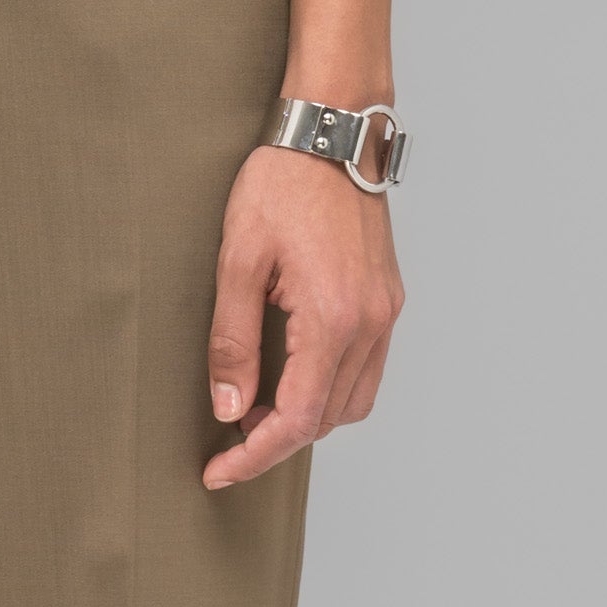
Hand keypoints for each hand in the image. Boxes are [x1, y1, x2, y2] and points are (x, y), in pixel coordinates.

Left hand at [204, 144, 402, 489]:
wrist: (332, 132)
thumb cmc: (281, 185)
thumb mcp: (237, 262)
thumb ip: (232, 342)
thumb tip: (229, 409)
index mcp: (334, 319)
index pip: (298, 418)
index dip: (255, 456)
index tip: (218, 473)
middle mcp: (371, 323)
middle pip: (329, 419)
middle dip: (278, 442)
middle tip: (228, 444)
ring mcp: (386, 312)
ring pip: (353, 400)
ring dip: (307, 417)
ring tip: (257, 410)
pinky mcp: (388, 299)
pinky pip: (366, 369)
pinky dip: (330, 388)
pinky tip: (292, 376)